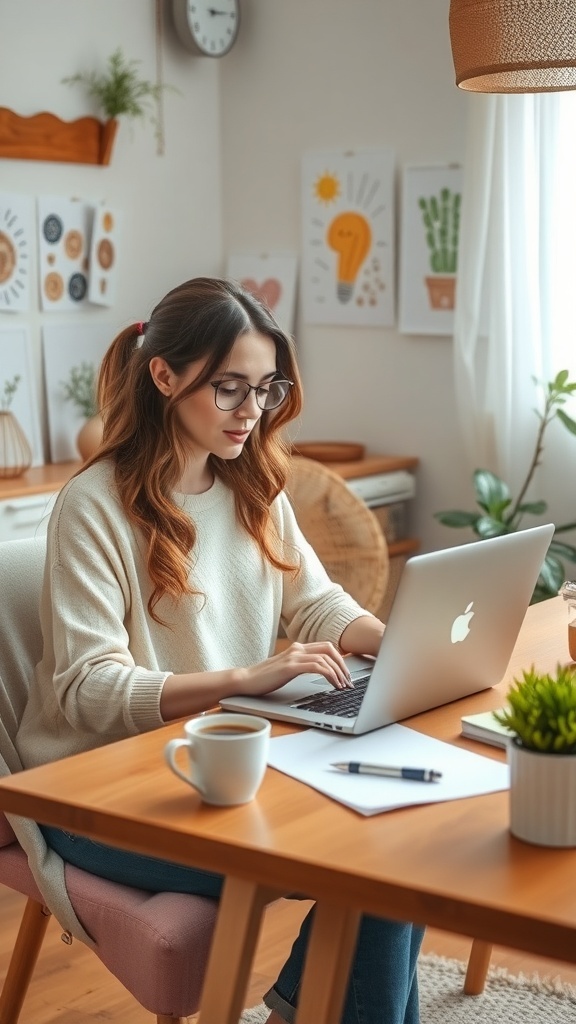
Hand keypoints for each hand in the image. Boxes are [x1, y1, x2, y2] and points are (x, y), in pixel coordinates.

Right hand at [236, 641, 353, 696]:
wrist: (245, 681)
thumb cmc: (265, 678)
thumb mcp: (288, 669)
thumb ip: (302, 666)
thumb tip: (322, 673)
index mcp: (298, 648)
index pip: (326, 647)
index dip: (340, 659)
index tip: (346, 674)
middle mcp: (297, 648)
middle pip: (330, 649)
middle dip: (343, 665)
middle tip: (349, 680)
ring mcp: (293, 656)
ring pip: (326, 658)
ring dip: (338, 673)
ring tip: (343, 686)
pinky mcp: (290, 667)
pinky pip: (317, 667)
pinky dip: (329, 675)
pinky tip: (333, 684)